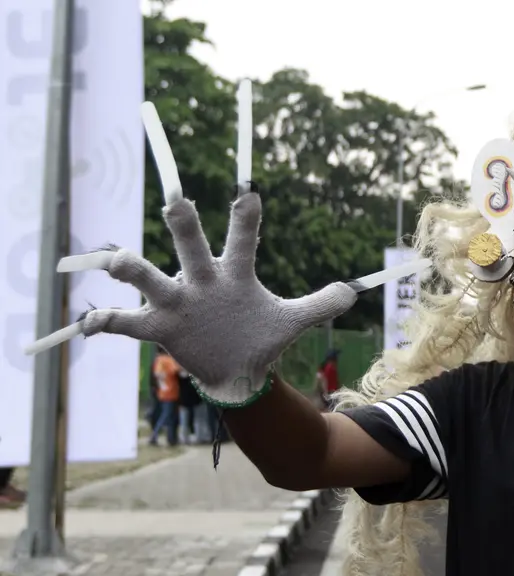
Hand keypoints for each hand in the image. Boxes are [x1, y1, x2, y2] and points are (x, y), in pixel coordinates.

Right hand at [26, 98, 424, 405]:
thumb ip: (318, 305)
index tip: (251, 195)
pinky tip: (90, 323)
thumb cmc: (260, 337)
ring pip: (150, 277)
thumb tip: (352, 292)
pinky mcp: (160, 328)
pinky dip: (106, 322)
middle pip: (190, 245)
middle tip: (178, 201)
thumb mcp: (291, 322)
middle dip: (184, 225)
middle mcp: (201, 280)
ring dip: (133, 269)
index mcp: (234, 274)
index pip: (243, 240)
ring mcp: (177, 302)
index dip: (247, 219)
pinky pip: (127, 323)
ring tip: (119, 261)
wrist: (237, 371)